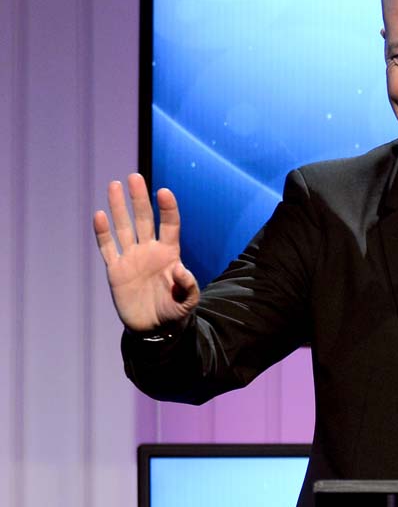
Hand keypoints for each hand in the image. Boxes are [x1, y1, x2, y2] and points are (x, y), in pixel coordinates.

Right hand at [93, 173, 198, 332]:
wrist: (154, 330)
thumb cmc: (175, 312)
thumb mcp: (188, 301)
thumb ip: (188, 285)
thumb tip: (180, 268)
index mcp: (170, 254)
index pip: (169, 225)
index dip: (167, 209)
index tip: (164, 192)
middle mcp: (149, 251)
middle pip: (143, 219)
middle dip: (139, 198)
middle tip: (134, 177)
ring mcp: (131, 258)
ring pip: (124, 227)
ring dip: (119, 207)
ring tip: (114, 185)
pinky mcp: (116, 271)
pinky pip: (108, 248)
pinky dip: (103, 233)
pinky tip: (99, 215)